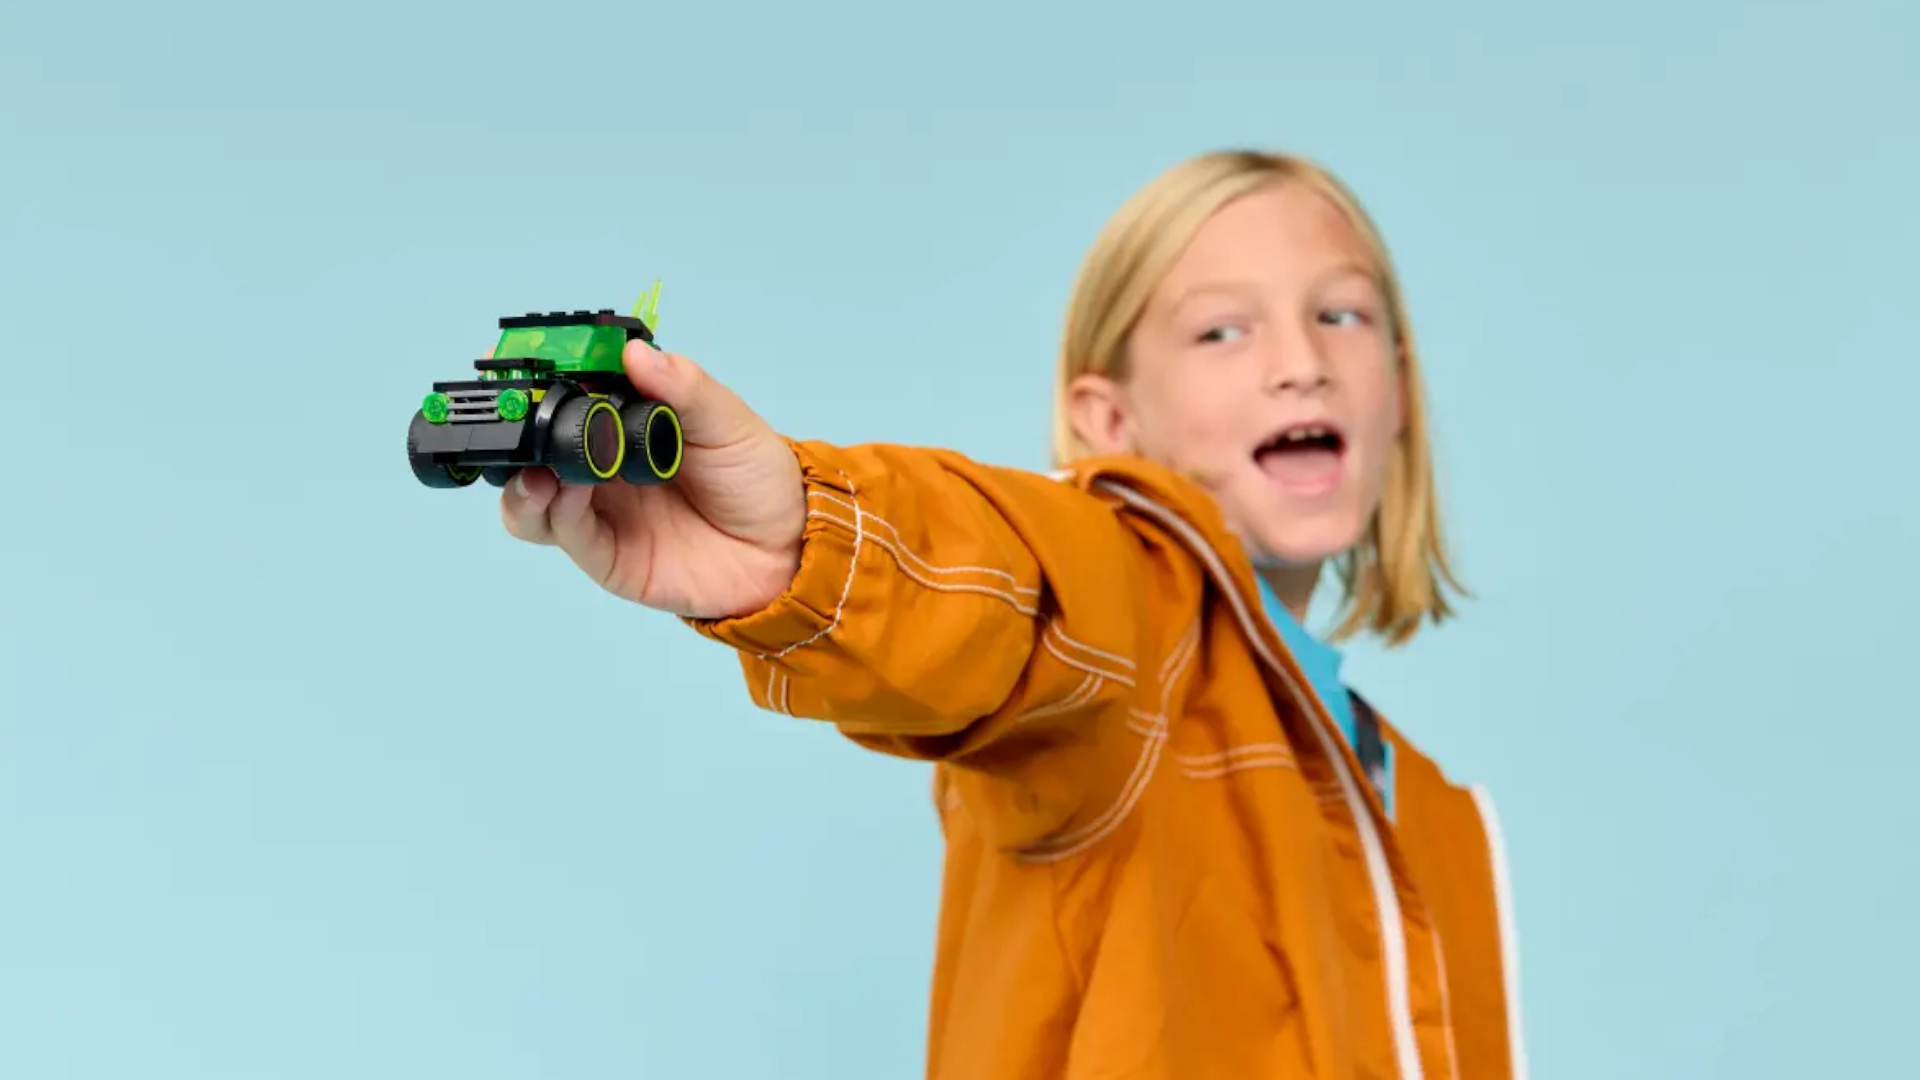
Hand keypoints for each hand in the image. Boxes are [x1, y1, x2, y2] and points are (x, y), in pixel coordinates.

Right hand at [501, 340, 806, 619]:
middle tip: (514, 418)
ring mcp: (598, 511)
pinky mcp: (605, 554)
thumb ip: (684, 387)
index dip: (536, 380)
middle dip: (511, 434)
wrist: (785, 549)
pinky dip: (552, 510)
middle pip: (530, 450)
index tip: (514, 360)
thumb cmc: (756, 479)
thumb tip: (637, 352)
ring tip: (537, 469)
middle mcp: (600, 466)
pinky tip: (563, 490)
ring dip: (520, 480)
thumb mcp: (728, 422)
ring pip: (528, 497)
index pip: (565, 397)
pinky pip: (562, 532)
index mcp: (623, 424)